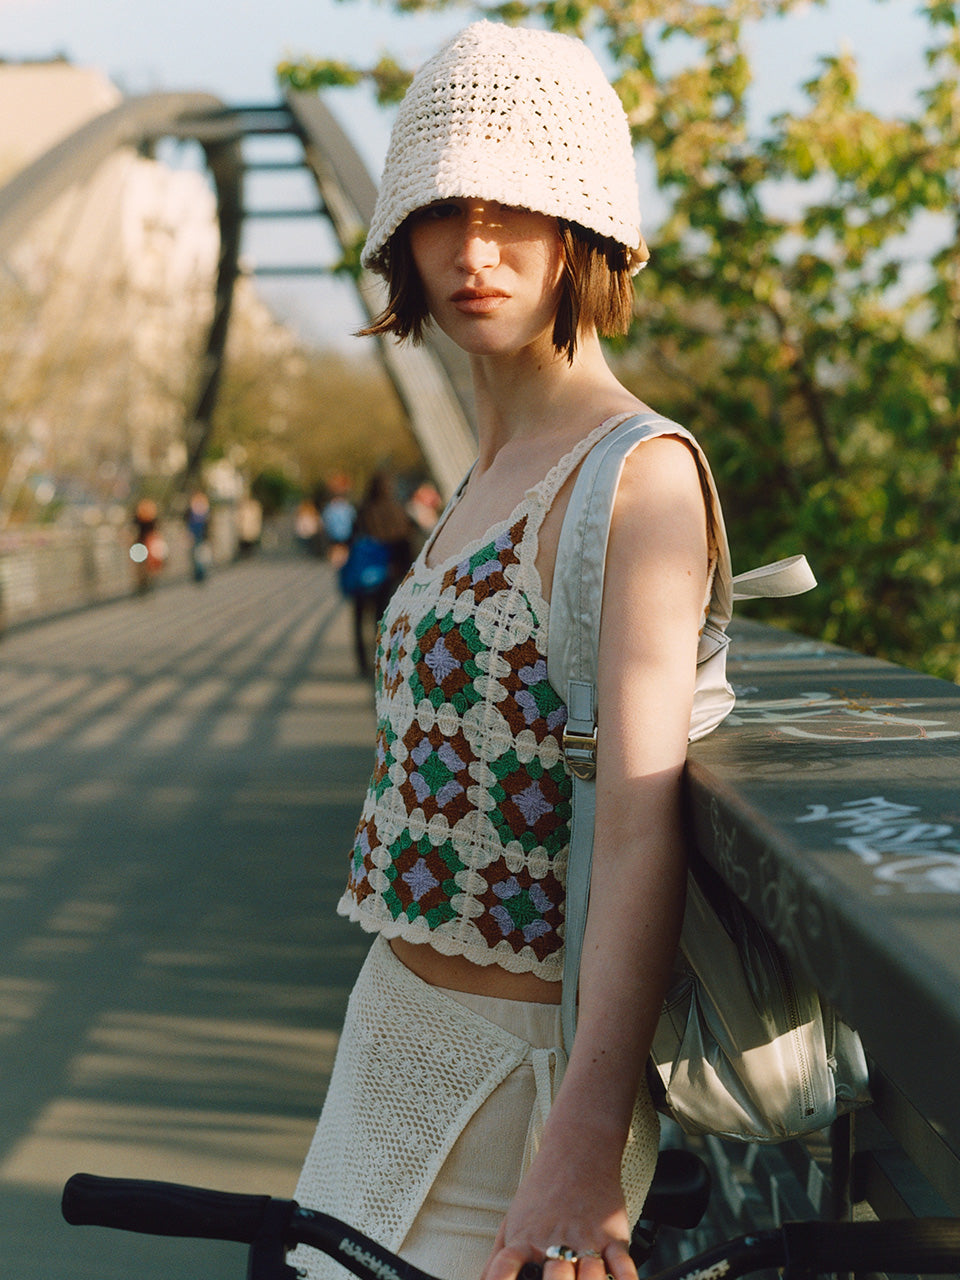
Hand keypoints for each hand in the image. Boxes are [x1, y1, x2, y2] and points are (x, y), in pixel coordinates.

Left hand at [479, 1137, 636, 1279]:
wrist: (578, 1151)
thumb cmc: (543, 1190)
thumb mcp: (512, 1220)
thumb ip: (497, 1260)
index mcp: (525, 1239)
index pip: (506, 1267)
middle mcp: (554, 1242)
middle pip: (555, 1278)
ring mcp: (585, 1239)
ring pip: (590, 1276)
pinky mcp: (612, 1237)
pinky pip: (622, 1265)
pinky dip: (625, 1279)